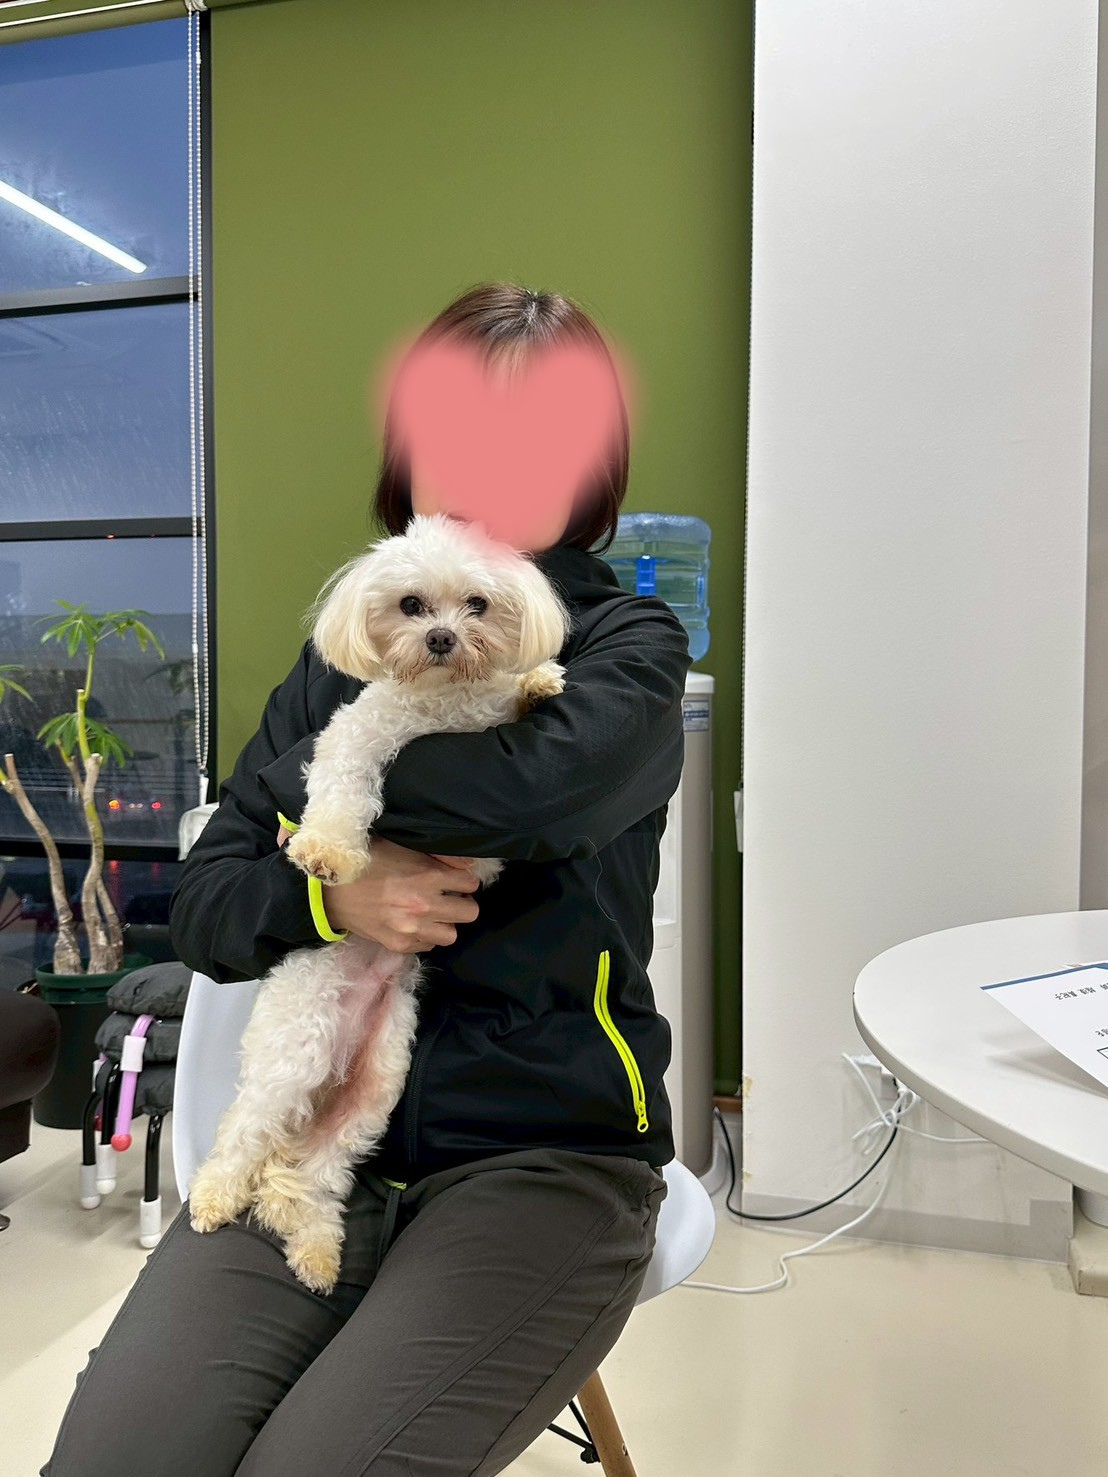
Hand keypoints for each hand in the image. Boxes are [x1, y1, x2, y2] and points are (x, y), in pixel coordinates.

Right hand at [313, 835, 481, 952]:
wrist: (330, 891)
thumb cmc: (366, 861)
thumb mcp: (402, 845)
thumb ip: (438, 855)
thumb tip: (467, 865)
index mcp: (427, 876)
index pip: (470, 883)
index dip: (464, 880)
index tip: (455, 879)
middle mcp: (424, 905)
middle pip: (469, 912)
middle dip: (462, 902)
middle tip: (449, 896)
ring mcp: (412, 929)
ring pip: (452, 934)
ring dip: (445, 922)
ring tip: (432, 913)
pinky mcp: (399, 945)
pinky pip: (428, 946)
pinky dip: (425, 936)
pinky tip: (413, 923)